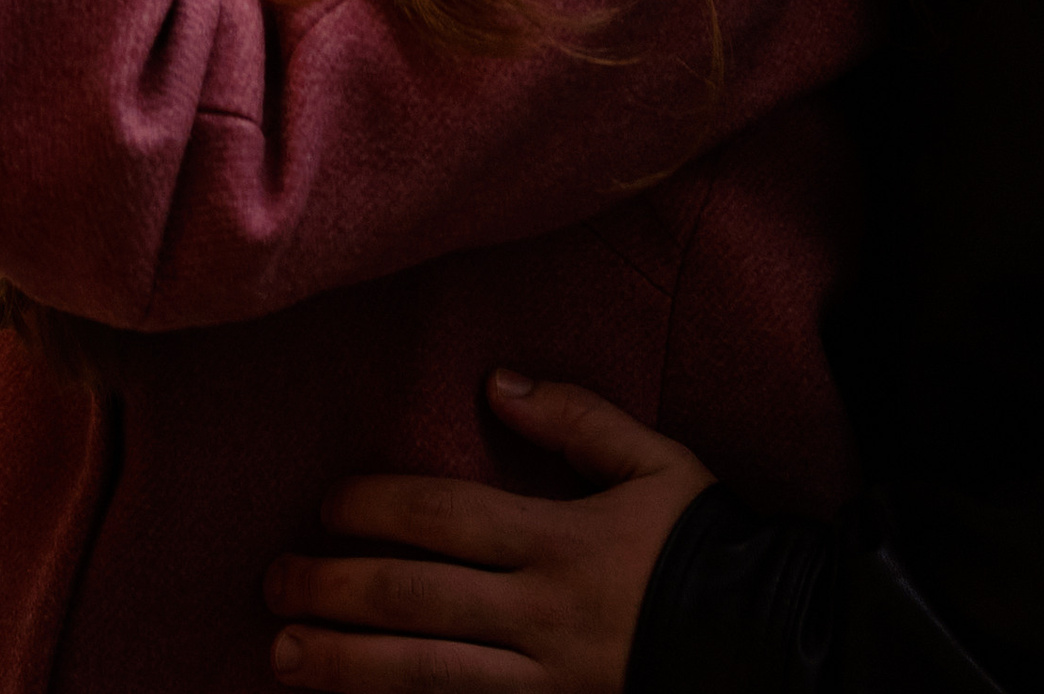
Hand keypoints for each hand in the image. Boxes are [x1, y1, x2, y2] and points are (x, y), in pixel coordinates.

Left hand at [264, 375, 712, 690]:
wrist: (770, 647)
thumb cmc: (703, 544)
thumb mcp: (657, 462)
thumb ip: (578, 418)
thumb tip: (497, 380)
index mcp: (563, 539)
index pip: (447, 517)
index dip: (377, 507)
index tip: (327, 502)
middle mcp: (542, 613)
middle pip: (418, 599)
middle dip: (337, 589)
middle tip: (273, 582)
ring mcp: (545, 682)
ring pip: (427, 675)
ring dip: (347, 665)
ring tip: (283, 656)